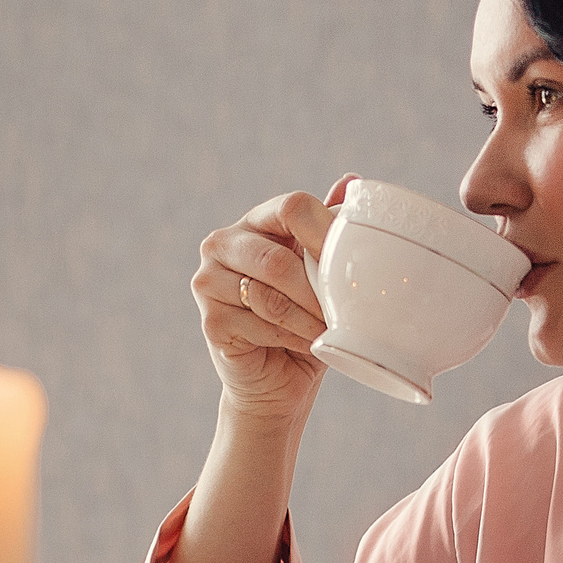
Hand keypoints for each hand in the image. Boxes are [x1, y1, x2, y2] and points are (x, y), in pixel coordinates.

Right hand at [191, 178, 351, 422]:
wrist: (276, 382)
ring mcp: (209, 282)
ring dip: (307, 317)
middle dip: (316, 289)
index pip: (291, 206)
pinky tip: (305, 344)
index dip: (325, 231)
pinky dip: (291, 337)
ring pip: (269, 295)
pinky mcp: (210, 320)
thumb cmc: (303, 322)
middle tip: (342, 309)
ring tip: (328, 329)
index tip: (352, 260)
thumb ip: (327, 230)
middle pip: (277, 257)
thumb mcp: (321, 274)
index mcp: (254, 223)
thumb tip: (353, 180)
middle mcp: (223, 244)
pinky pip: (259, 324)